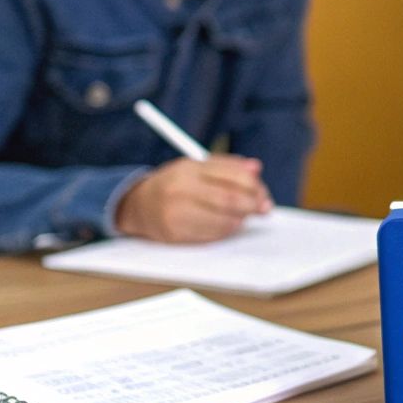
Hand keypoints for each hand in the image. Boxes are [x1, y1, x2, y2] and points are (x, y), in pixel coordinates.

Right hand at [114, 155, 272, 242]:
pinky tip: (225, 224)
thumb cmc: (174, 184)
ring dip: (240, 220)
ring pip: (223, 220)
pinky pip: (211, 235)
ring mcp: (176, 212)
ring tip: (241, 216)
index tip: (264, 195)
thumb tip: (256, 169)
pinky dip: (225, 230)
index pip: (232, 176)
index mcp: (190, 168)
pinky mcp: (175, 233)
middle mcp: (181, 189)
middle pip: (230, 199)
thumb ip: (227, 166)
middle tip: (263, 209)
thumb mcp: (197, 167)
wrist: (137, 205)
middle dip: (252, 205)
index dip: (254, 187)